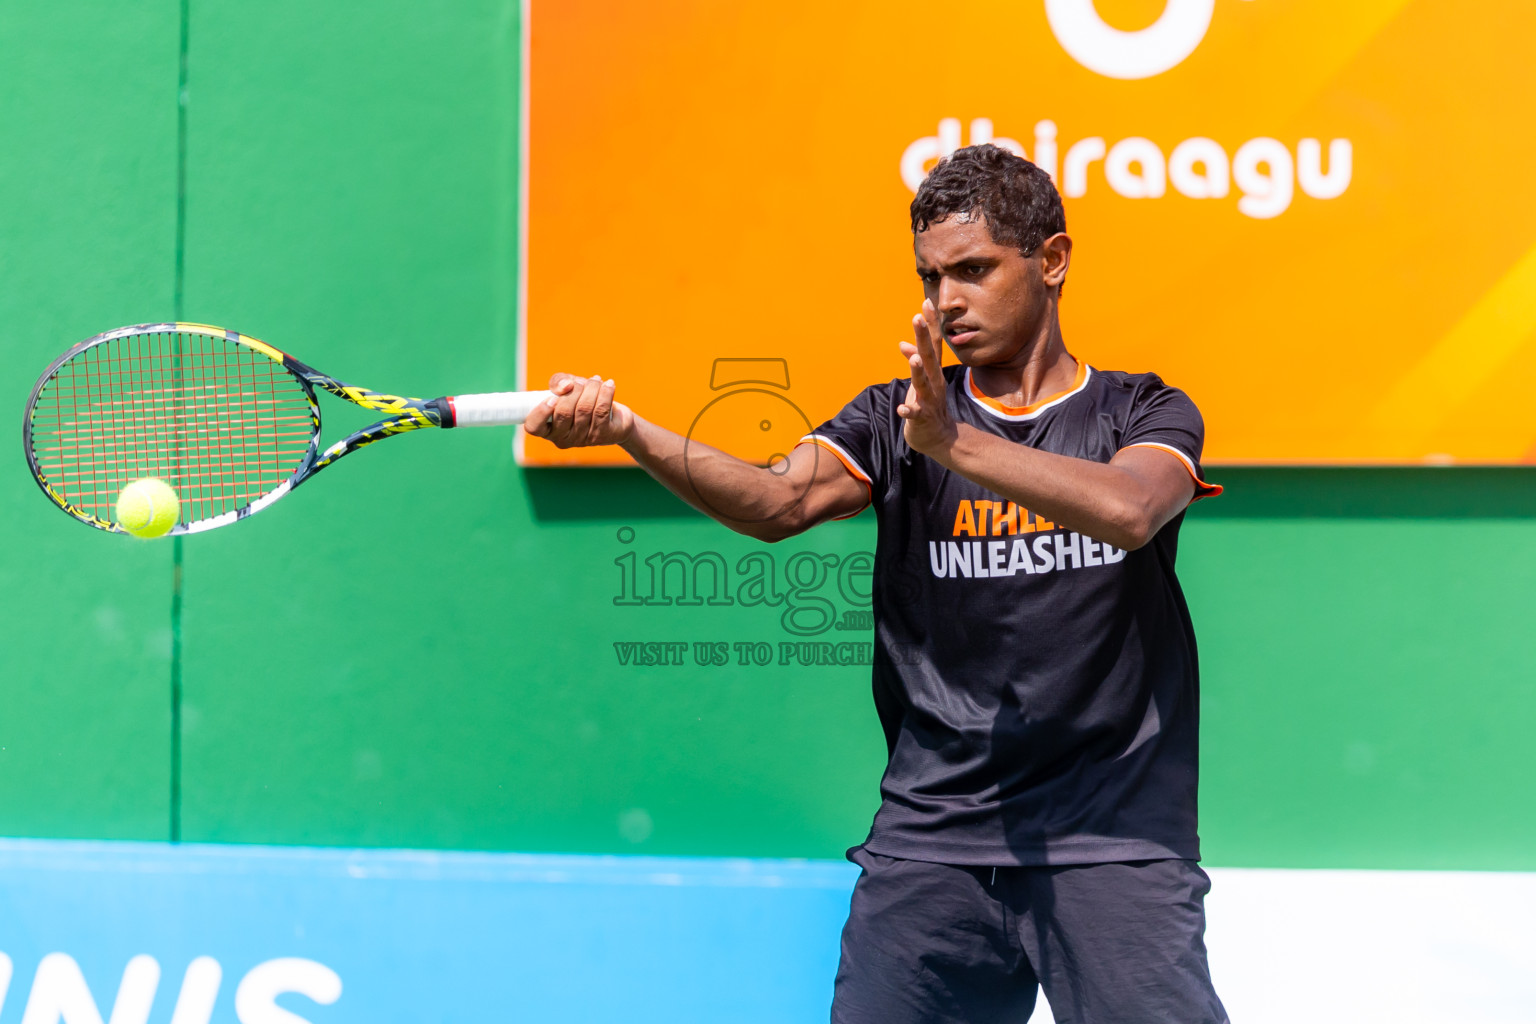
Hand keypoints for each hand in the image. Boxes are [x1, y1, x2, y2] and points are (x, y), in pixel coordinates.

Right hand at [523, 372, 634, 447]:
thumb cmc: (582, 400)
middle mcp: (564, 438)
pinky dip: (605, 393)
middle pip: (563, 413)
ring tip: (595, 380)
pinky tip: (608, 384)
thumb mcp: (566, 388)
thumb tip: (565, 386)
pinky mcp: (603, 436)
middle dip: (573, 390)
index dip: (541, 412)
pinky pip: (601, 411)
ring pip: (584, 409)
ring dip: (591, 388)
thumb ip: (558, 382)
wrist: (615, 416)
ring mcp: (584, 440)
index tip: (552, 397)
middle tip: (580, 382)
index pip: (534, 427)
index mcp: (548, 429)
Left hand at [897, 299, 957, 455]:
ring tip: (913, 358)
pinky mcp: (922, 418)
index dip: (930, 323)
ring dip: (918, 370)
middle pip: (929, 356)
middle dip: (923, 337)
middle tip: (917, 317)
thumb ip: (914, 361)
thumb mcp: (921, 381)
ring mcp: (929, 400)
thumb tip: (902, 344)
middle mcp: (934, 381)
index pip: (934, 343)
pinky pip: (915, 414)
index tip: (926, 302)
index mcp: (933, 370)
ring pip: (923, 383)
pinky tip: (902, 409)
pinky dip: (909, 410)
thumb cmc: (928, 404)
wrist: (939, 437)